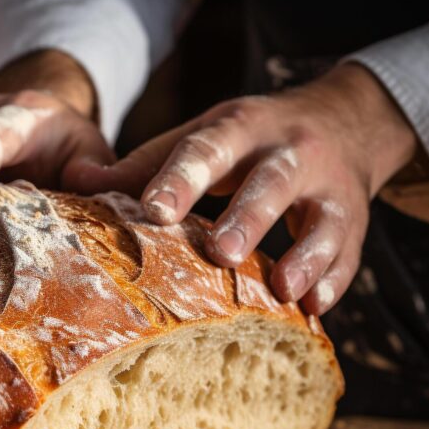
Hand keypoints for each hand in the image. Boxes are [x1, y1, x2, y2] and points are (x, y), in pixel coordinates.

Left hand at [75, 64, 416, 313]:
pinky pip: (349, 252)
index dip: (182, 178)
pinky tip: (315, 308)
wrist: (344, 120)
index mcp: (239, 128)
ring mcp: (329, 186)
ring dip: (304, 254)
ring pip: (323, 219)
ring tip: (281, 289)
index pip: (208, 148)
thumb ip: (143, 165)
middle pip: (272, 182)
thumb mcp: (200, 137)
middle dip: (248, 217)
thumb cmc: (247, 141)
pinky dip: (334, 280)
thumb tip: (75, 181)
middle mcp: (290, 151)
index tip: (154, 209)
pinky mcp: (354, 220)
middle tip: (222, 252)